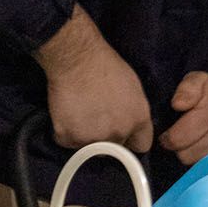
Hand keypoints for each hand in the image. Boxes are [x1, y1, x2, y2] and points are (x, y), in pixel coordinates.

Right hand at [34, 6, 152, 151]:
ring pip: (91, 148)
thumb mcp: (133, 88)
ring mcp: (94, 138)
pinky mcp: (70, 138)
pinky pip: (68, 142)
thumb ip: (134, 113)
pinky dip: (66, 131)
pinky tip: (66, 113)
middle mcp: (119, 133)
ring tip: (80, 113)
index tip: (124, 135)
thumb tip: (130, 126)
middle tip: (96, 117)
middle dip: (108, 138)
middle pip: (115, 148)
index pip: (141, 146)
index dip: (131, 140)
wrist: (76, 58)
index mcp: (138, 120)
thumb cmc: (106, 65)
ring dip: (86, 136)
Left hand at [160, 72, 207, 165]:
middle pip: (186, 156)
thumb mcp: (199, 80)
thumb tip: (177, 104)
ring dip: (195, 156)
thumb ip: (186, 89)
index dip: (168, 138)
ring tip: (199, 143)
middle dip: (181, 148)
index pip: (177, 140)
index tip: (170, 134)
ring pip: (199, 165)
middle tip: (185, 138)